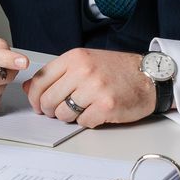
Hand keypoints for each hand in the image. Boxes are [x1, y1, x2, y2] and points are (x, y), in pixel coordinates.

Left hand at [23, 49, 154, 127]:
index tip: (37, 104)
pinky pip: (82, 122)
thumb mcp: (84, 62)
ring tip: (81, 110)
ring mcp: (95, 89)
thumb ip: (57, 74)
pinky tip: (95, 112)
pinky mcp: (106, 106)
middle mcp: (83, 71)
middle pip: (49, 99)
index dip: (34, 97)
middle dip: (50, 110)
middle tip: (57, 111)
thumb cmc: (117, 70)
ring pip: (63, 114)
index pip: (40, 80)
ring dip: (69, 117)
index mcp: (75, 58)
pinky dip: (86, 121)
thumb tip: (30, 88)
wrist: (149, 76)